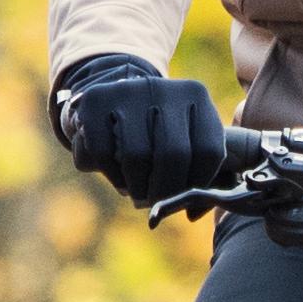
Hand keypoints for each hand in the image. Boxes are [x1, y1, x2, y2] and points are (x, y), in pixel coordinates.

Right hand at [58, 55, 228, 204]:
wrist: (115, 100)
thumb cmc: (161, 131)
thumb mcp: (190, 139)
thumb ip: (205, 173)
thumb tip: (193, 213)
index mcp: (195, 94)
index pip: (208, 150)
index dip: (198, 183)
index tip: (186, 196)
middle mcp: (163, 88)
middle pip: (173, 154)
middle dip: (166, 190)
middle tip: (159, 203)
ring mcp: (126, 91)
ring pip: (136, 156)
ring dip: (137, 187)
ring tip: (140, 194)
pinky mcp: (94, 100)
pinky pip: (102, 153)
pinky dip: (111, 175)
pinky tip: (120, 180)